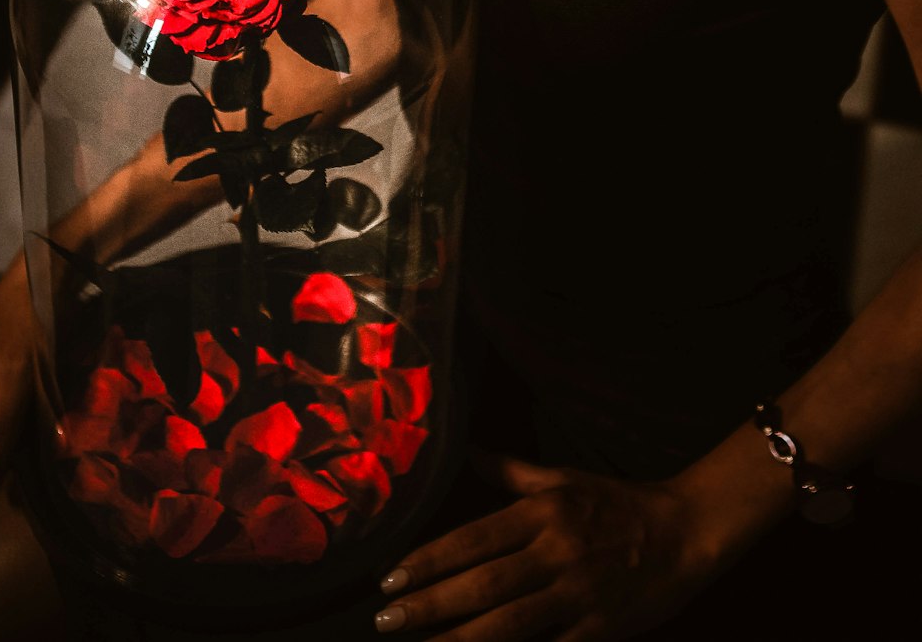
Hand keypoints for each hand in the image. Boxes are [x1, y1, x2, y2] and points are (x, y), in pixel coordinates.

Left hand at [373, 454, 717, 640]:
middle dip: (431, 605)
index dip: (430, 560)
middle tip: (386, 620)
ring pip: (510, 625)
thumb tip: (468, 450)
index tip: (391, 578)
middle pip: (483, 584)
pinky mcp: (598, 629)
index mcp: (543, 513)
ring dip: (461, 639)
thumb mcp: (563, 478)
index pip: (473, 539)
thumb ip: (511, 471)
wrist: (685, 531)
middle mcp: (555, 552)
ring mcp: (577, 594)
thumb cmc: (616, 502)